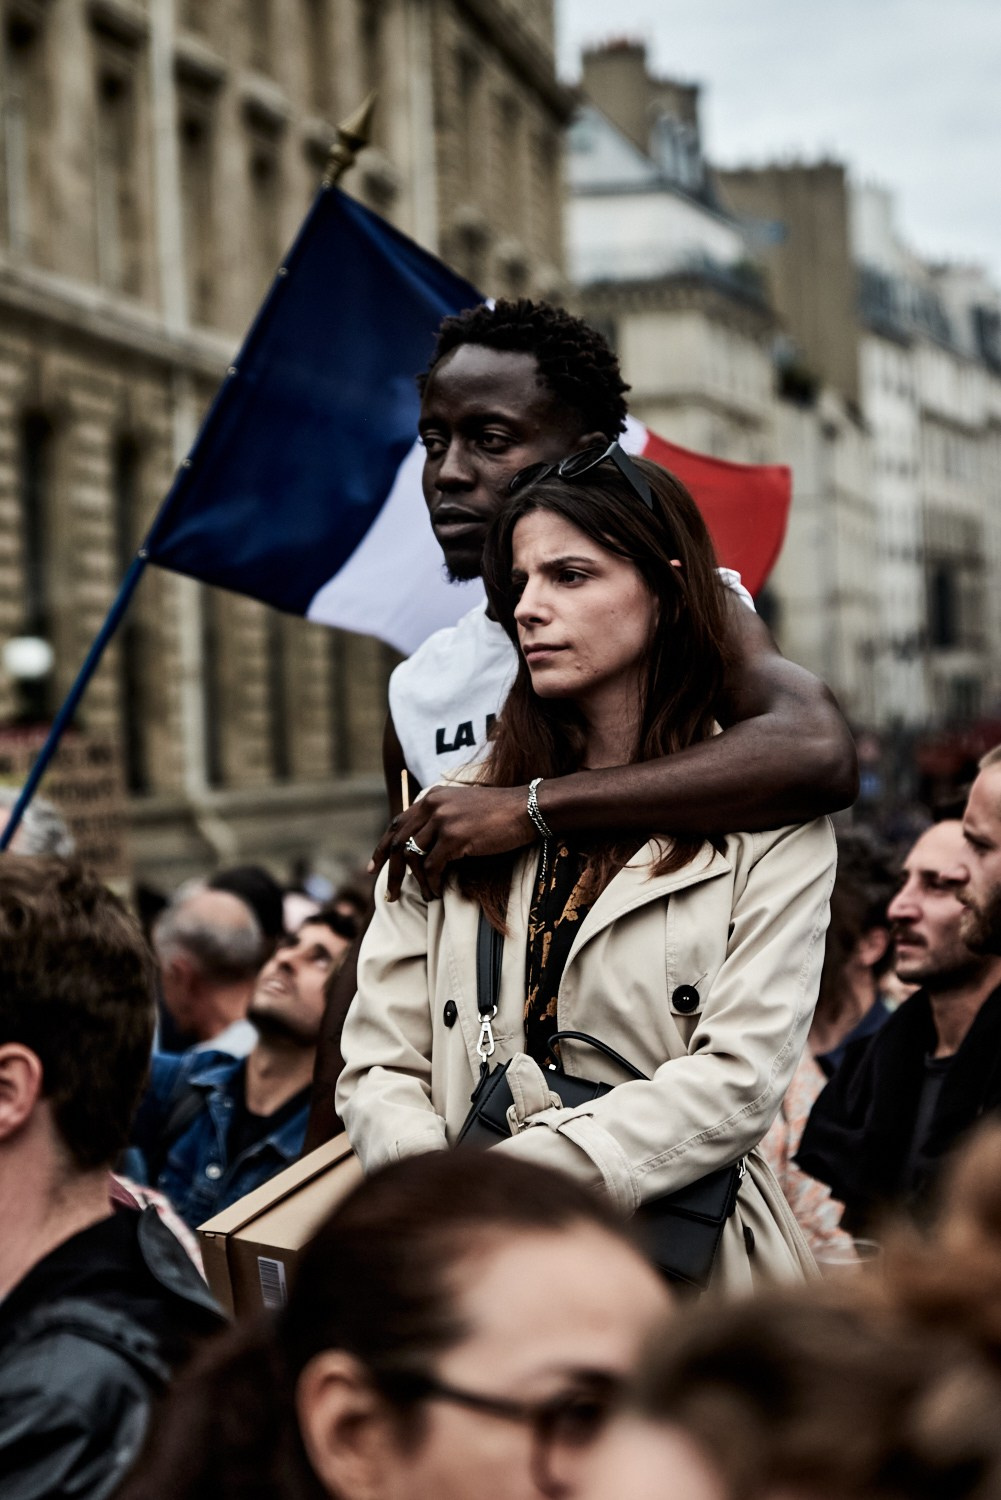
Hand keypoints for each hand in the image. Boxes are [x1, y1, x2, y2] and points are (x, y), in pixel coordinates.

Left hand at [371, 783, 535, 900]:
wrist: (526, 808)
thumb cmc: (499, 813)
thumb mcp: (462, 808)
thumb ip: (440, 820)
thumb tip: (421, 850)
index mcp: (432, 797)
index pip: (397, 823)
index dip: (382, 847)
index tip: (374, 867)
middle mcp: (432, 804)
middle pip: (399, 842)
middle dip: (391, 871)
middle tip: (390, 893)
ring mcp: (442, 820)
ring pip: (413, 857)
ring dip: (416, 882)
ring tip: (426, 895)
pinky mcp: (454, 836)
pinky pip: (432, 867)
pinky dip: (431, 883)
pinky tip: (437, 892)